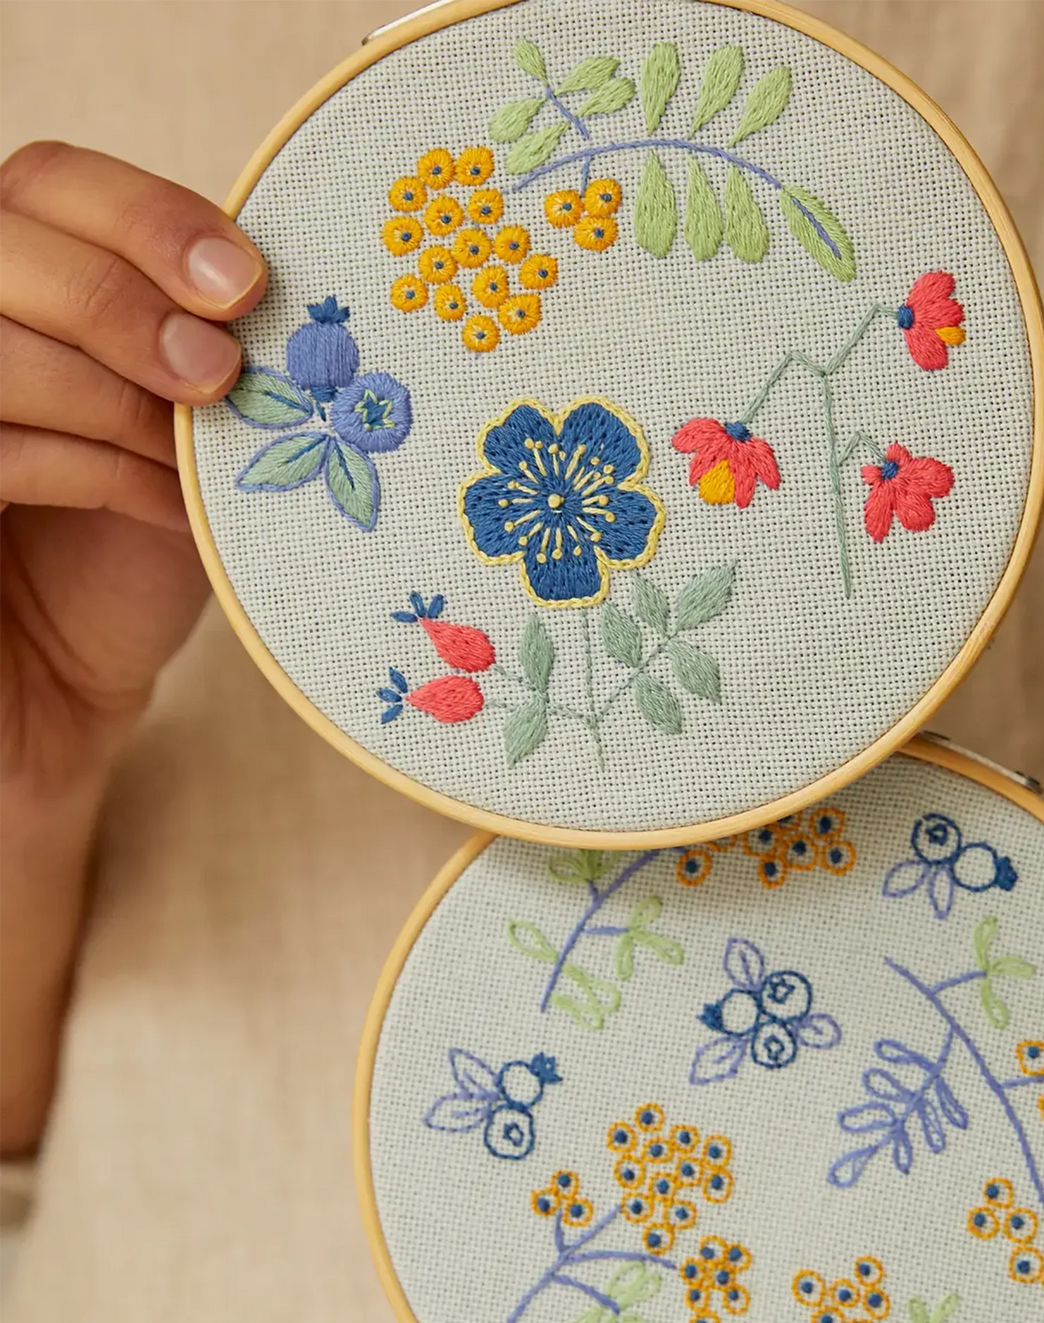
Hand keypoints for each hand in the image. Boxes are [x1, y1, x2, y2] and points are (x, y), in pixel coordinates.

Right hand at [0, 141, 265, 796]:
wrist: (62, 682)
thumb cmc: (129, 549)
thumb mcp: (182, 436)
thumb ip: (201, 356)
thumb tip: (278, 305)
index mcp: (22, 278)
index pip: (51, 180)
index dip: (147, 215)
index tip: (246, 285)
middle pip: (7, 240)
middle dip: (124, 305)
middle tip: (215, 376)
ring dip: (117, 403)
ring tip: (186, 464)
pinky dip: (92, 470)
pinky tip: (163, 510)